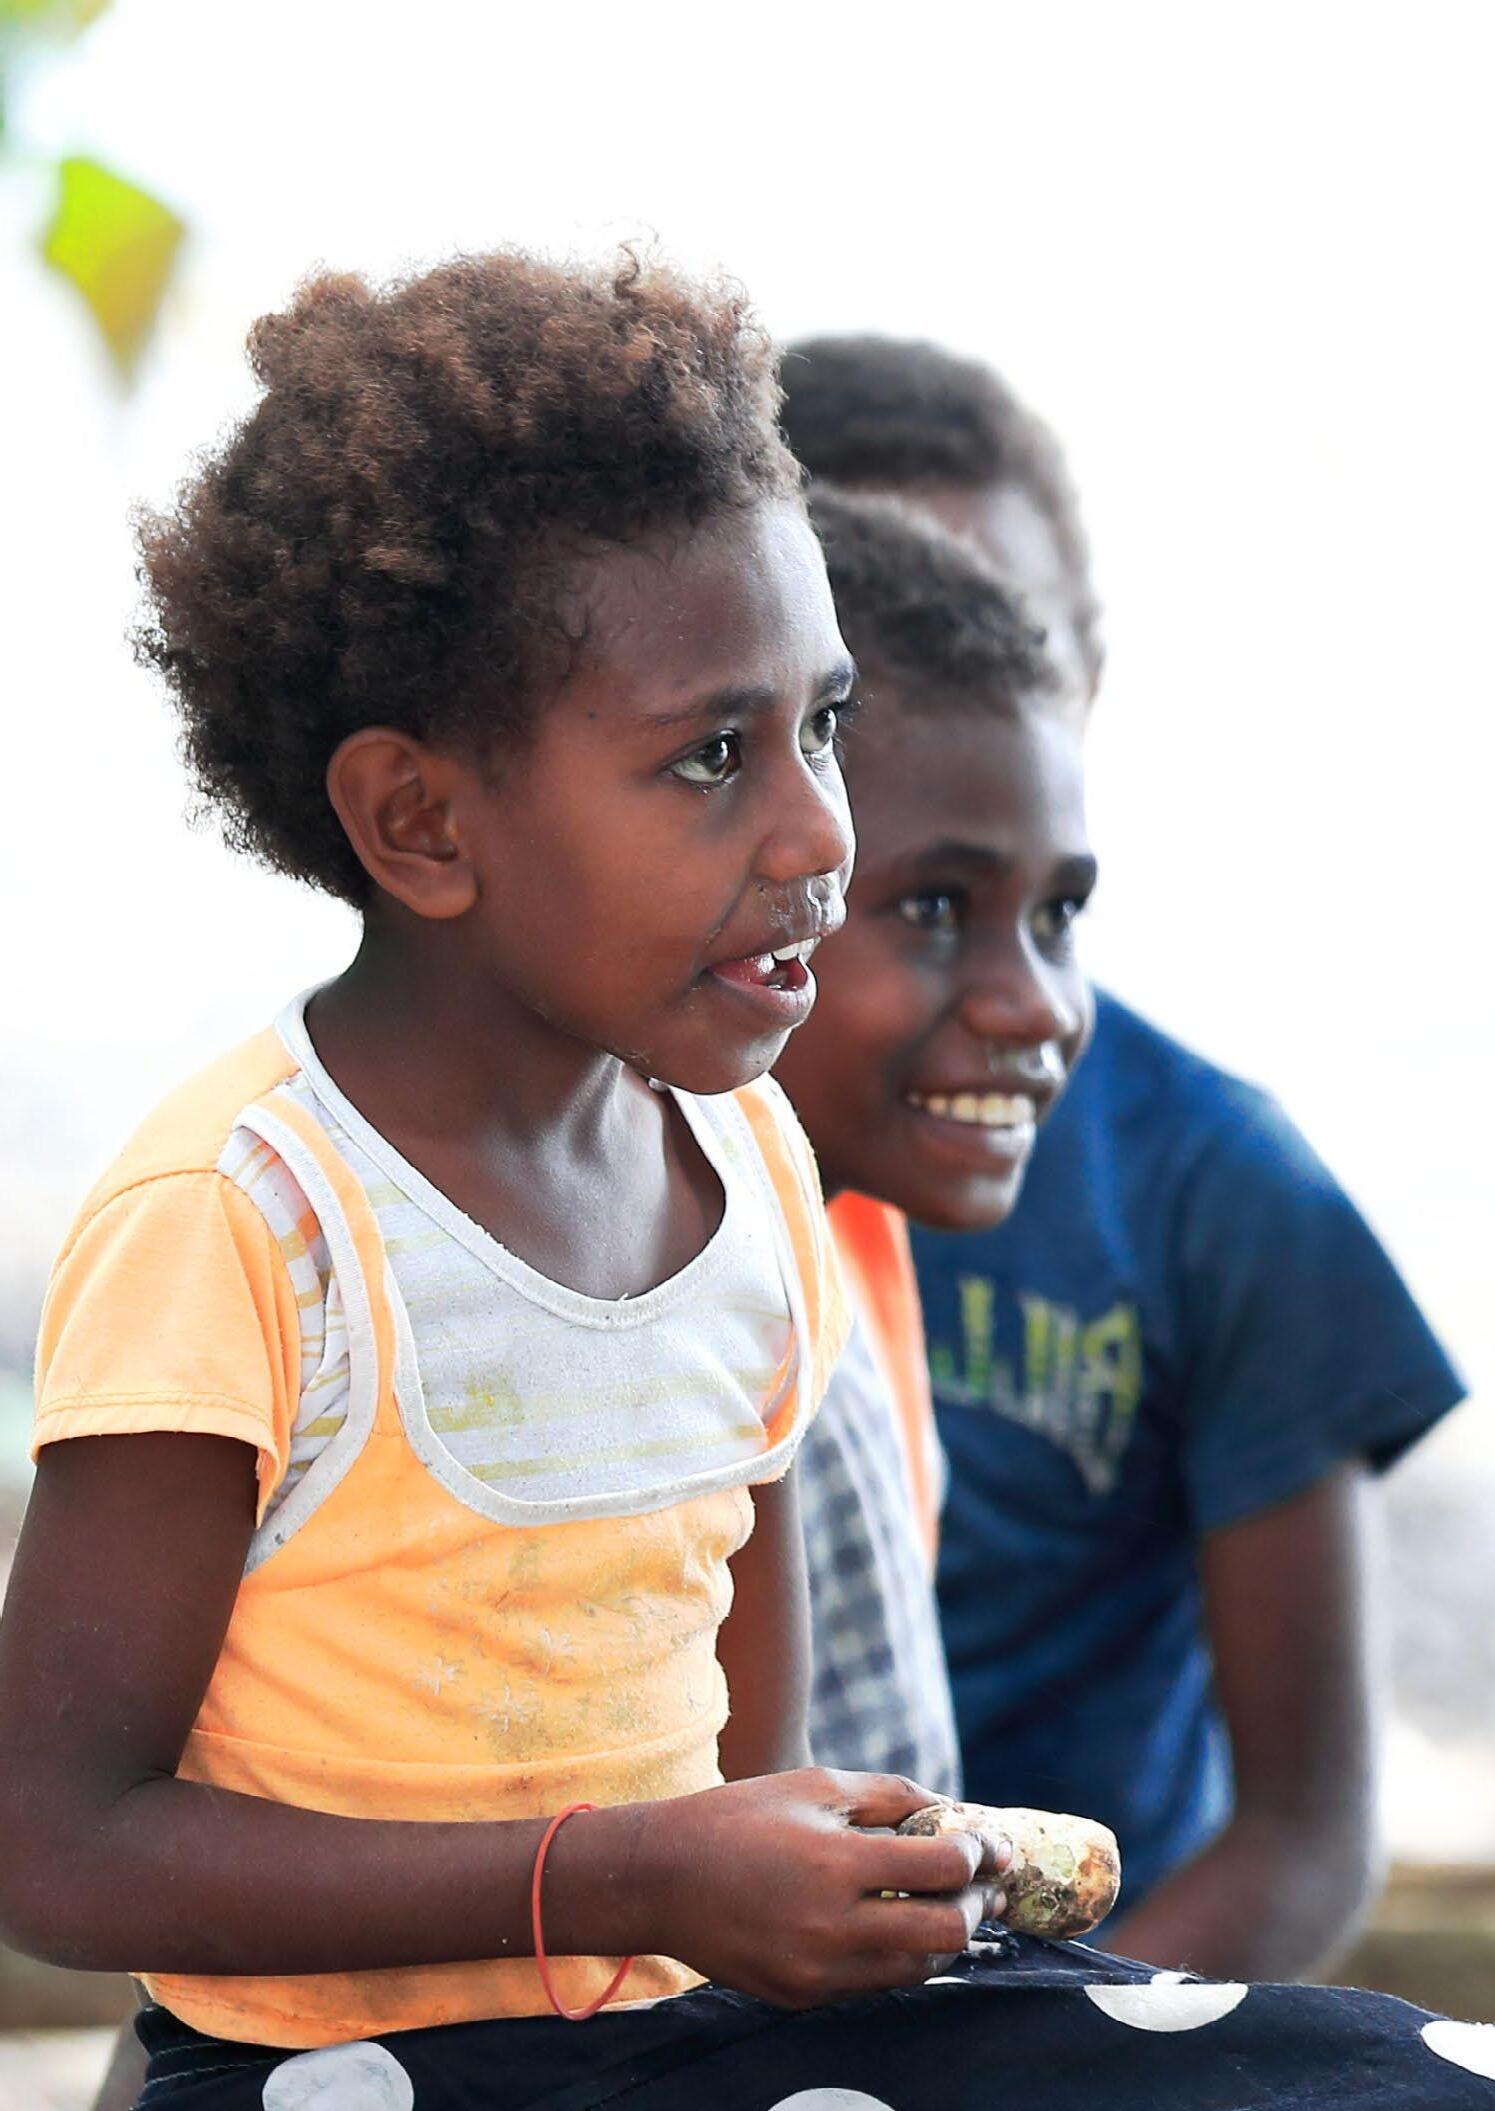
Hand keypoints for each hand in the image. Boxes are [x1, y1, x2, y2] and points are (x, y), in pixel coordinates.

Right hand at [635, 1769, 1010, 2007]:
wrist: (661, 1879)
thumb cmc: (740, 1819)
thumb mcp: (815, 1785)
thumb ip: (890, 1796)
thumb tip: (953, 1811)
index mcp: (835, 1863)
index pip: (941, 1870)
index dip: (979, 1854)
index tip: (993, 1845)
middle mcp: (832, 1927)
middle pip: (945, 1934)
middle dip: (976, 1905)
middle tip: (984, 1883)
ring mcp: (817, 1971)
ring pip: (917, 1970)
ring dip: (945, 1938)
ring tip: (950, 1906)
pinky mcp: (804, 1997)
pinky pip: (875, 1984)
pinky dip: (899, 1956)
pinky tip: (898, 1925)